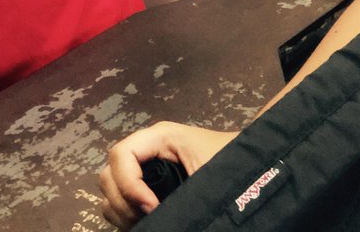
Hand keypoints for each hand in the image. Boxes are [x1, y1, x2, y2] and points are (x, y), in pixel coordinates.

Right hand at [100, 122, 235, 228]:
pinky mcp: (146, 183)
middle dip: (123, 201)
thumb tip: (156, 217)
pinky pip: (120, 200)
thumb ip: (182, 195)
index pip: (121, 154)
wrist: (249, 160)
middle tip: (149, 218)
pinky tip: (148, 222)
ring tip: (148, 222)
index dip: (128, 184)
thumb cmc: (229, 158)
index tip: (151, 207)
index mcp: (159, 137)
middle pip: (110, 173)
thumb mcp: (207, 172)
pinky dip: (126, 215)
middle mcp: (147, 149)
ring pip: (110, 189)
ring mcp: (144, 166)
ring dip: (122, 210)